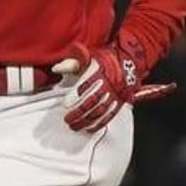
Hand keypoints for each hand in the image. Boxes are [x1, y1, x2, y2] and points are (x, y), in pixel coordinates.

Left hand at [51, 40, 172, 131]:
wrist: (129, 60)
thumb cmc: (103, 59)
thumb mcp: (88, 57)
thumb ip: (71, 64)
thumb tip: (56, 69)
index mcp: (100, 70)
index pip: (87, 83)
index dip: (76, 95)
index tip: (65, 104)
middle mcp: (109, 82)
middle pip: (93, 100)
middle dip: (79, 112)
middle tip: (67, 119)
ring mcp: (116, 93)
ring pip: (101, 110)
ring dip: (86, 120)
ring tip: (74, 126)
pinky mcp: (121, 101)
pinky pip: (110, 114)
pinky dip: (99, 123)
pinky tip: (89, 128)